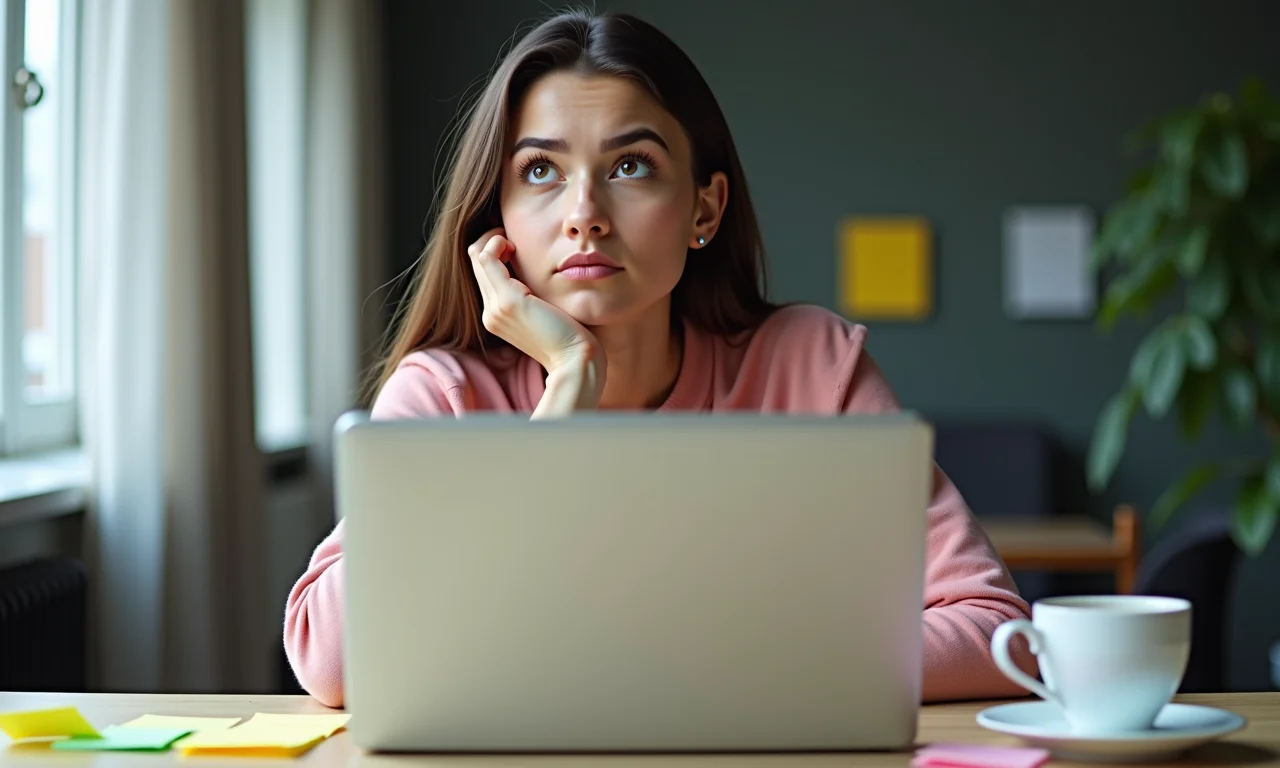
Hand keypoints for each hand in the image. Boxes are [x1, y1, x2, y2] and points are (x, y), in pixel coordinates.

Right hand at [467, 229, 604, 409]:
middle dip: (492, 242)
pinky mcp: (508, 301)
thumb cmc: (570, 337)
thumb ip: (533, 295)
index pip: (482, 275)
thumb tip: (535, 273)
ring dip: (493, 240)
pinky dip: (496, 243)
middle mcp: (491, 314)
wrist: (576, 360)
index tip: (515, 248)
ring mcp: (496, 308)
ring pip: (479, 257)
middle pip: (477, 263)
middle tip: (513, 239)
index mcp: (497, 318)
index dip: (493, 253)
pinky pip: (487, 259)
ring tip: (514, 242)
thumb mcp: (545, 311)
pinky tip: (514, 245)